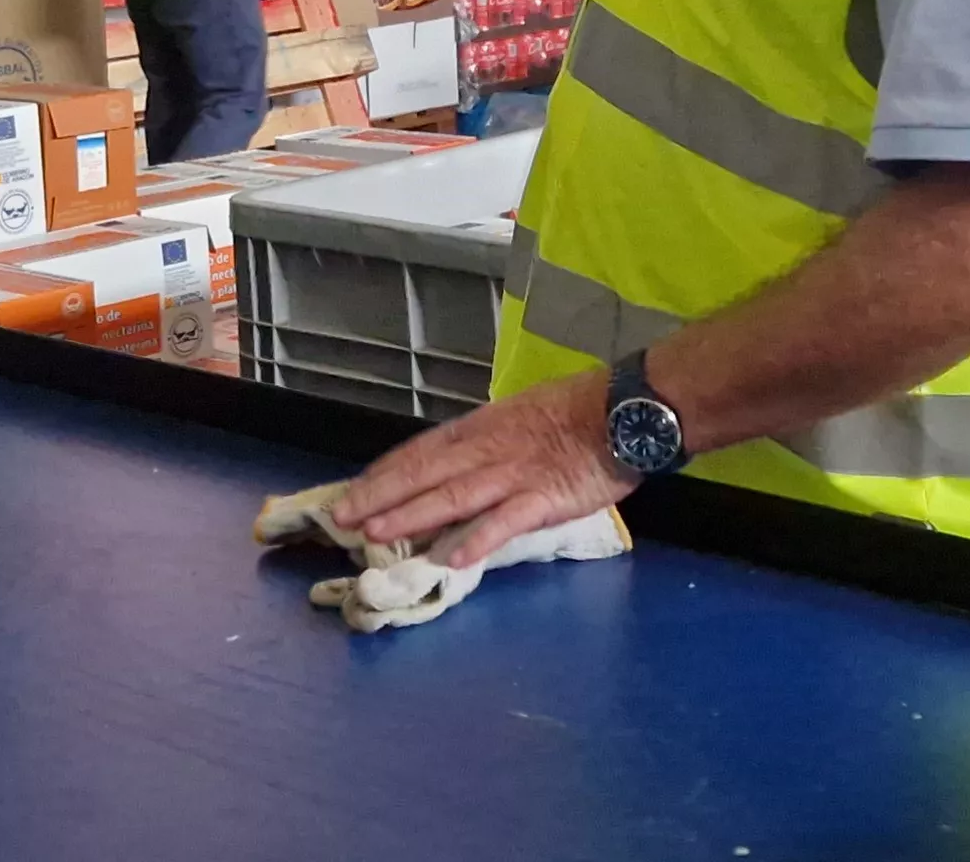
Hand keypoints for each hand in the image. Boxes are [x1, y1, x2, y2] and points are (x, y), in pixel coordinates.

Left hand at [334, 371, 634, 568]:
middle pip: (425, 473)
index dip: (384, 473)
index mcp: (481, 428)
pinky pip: (506, 521)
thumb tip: (455, 466)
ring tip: (377, 533)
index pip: (421, 451)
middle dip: (380, 497)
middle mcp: (488, 449)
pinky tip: (453, 558)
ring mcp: (514, 474)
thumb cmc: (579, 412)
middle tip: (342, 518)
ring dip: (411, 516)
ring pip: (453, 496)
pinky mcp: (544, 498)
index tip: (353, 491)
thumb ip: (488, 442)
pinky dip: (479, 538)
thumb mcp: (521, 416)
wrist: (628, 410)